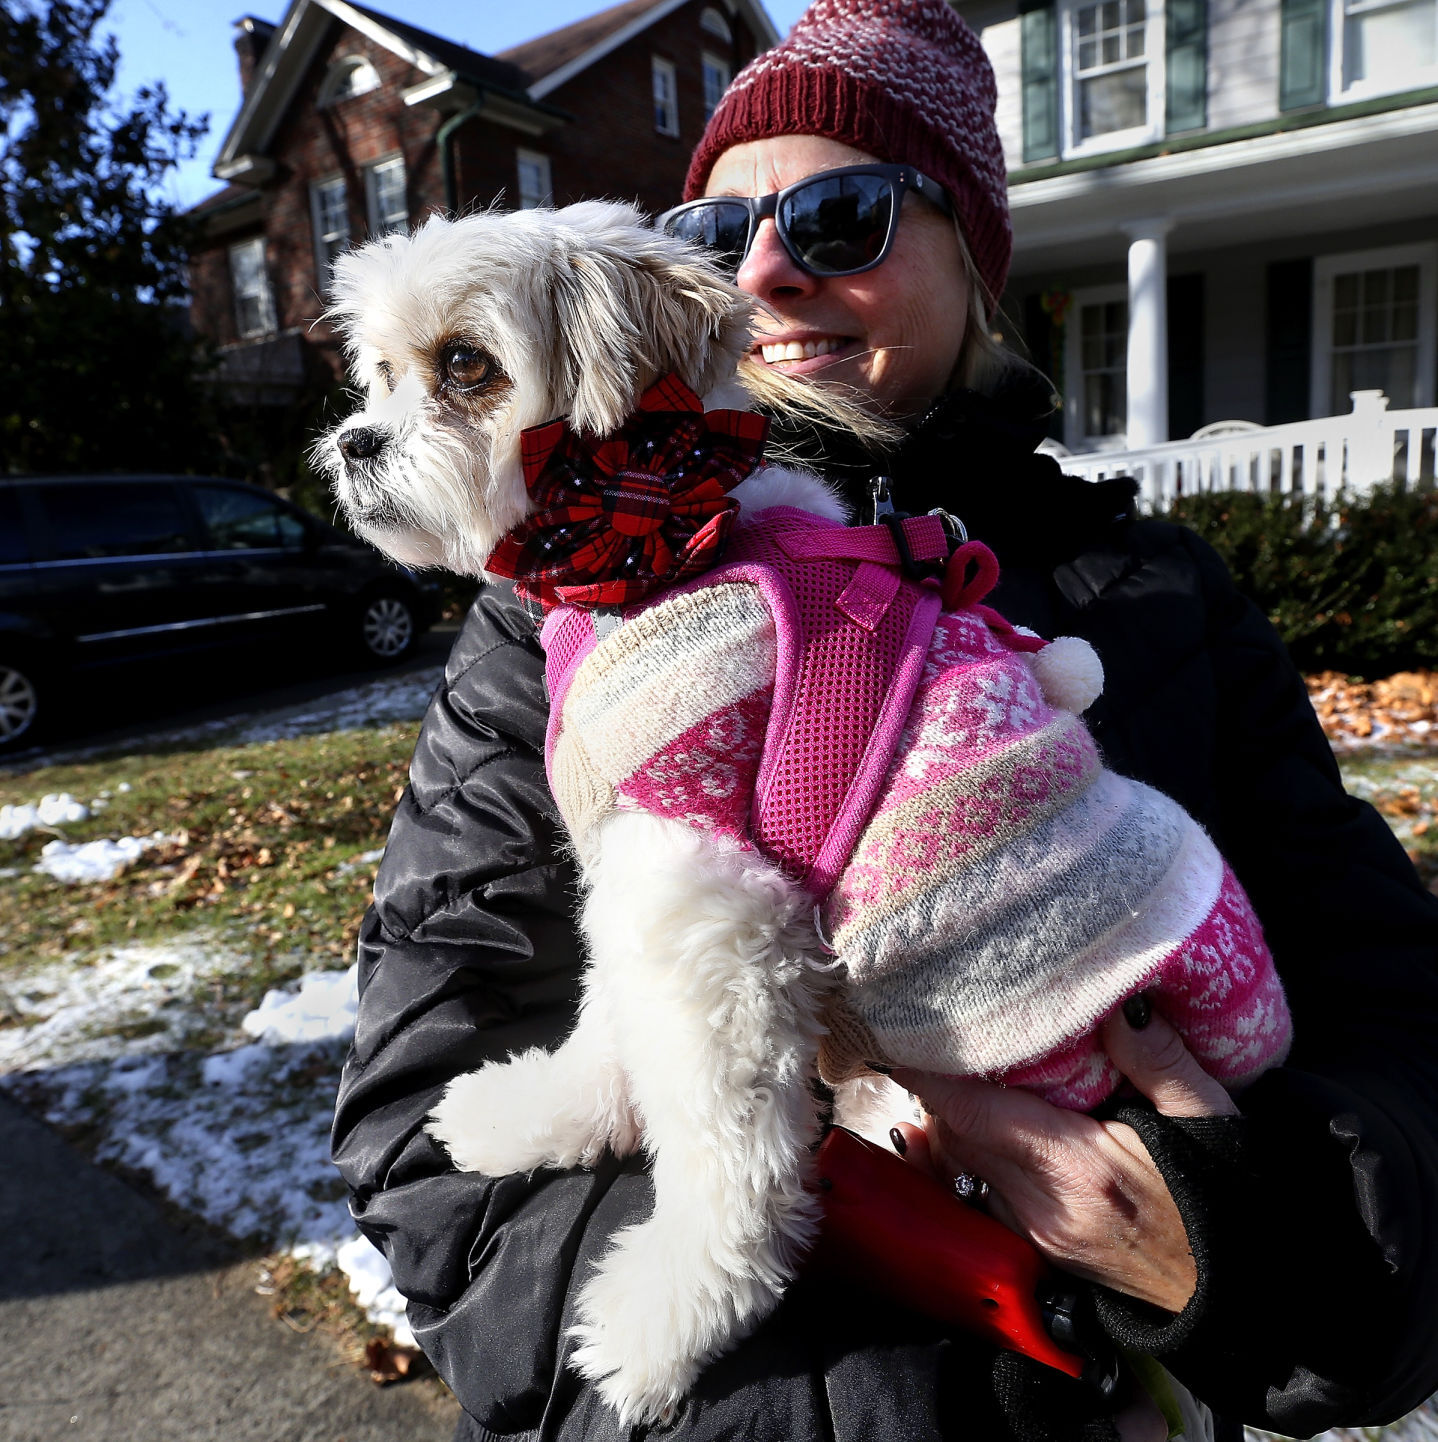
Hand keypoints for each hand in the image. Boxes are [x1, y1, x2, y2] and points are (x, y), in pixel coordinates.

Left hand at [892, 1000, 1236, 1313]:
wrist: (1249, 1296)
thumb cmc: (1232, 1199)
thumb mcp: (1209, 1117)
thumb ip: (1157, 1056)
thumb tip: (1118, 999)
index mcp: (1078, 1167)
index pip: (971, 1111)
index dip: (927, 1073)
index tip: (898, 1032)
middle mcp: (1043, 1206)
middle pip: (955, 1134)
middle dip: (935, 1086)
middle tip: (924, 1032)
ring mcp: (1038, 1236)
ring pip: (960, 1166)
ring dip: (947, 1121)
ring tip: (943, 1070)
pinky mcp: (1043, 1253)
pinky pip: (976, 1196)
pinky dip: (959, 1160)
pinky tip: (952, 1131)